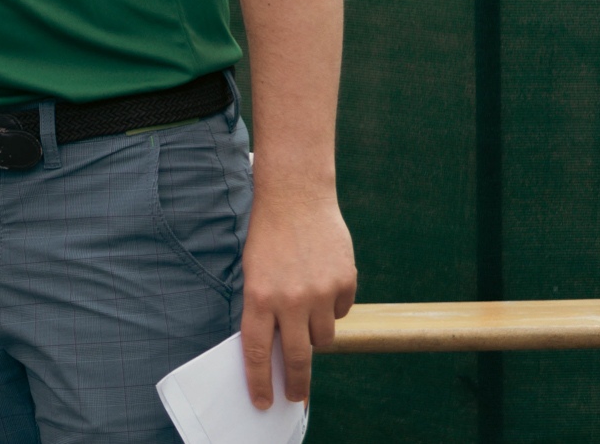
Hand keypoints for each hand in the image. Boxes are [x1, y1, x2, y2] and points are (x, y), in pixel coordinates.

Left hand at [238, 187, 356, 406]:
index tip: (264, 402)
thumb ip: (264, 309)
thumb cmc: (269, 236)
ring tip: (306, 306)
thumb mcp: (254, 273)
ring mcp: (320, 293)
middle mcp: (290, 299)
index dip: (260, 380)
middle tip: (295, 397)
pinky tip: (323, 279)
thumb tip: (275, 348)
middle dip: (295, 382)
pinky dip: (332, 306)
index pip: (256, 350)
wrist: (297, 198)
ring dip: (315, 333)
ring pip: (323, 338)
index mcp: (258, 296)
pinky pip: (341, 312)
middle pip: (296, 357)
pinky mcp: (345, 284)